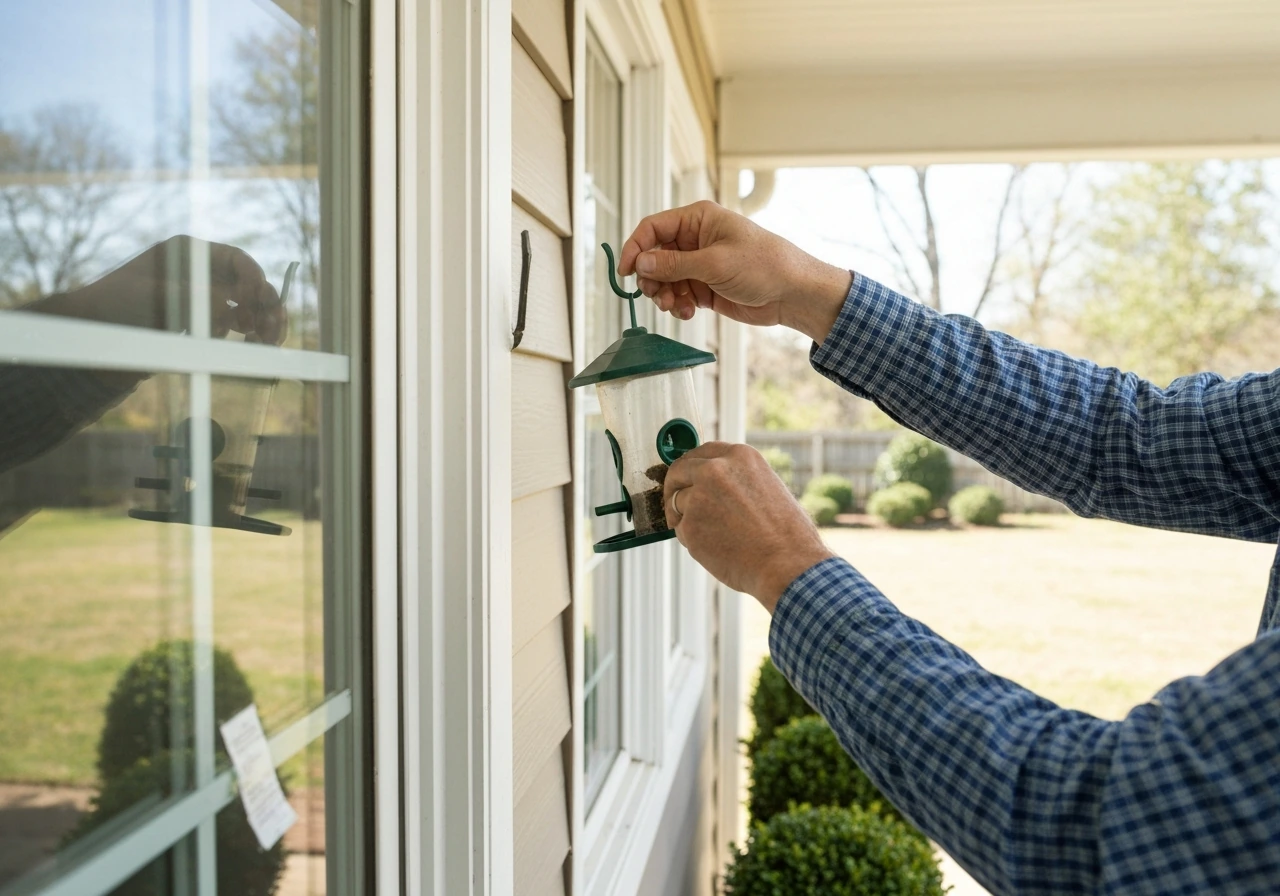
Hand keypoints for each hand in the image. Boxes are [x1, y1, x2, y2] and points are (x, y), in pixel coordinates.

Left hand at [43, 236, 286, 343]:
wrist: (93, 335)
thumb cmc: (117, 305)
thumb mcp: (161, 295)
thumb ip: (203, 295)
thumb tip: (242, 300)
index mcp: (190, 253)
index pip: (236, 260)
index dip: (254, 278)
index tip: (260, 299)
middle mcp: (200, 273)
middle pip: (247, 284)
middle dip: (264, 304)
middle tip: (275, 326)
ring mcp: (202, 298)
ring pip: (244, 306)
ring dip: (261, 321)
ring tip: (268, 340)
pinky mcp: (199, 323)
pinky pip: (233, 326)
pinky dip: (246, 335)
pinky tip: (250, 344)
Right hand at [617, 200, 850, 341]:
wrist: (793, 293)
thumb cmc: (764, 265)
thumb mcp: (714, 263)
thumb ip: (674, 264)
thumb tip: (641, 263)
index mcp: (698, 220)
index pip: (653, 228)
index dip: (635, 248)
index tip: (626, 272)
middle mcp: (696, 239)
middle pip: (655, 256)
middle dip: (652, 278)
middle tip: (657, 296)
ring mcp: (700, 264)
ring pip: (665, 279)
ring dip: (665, 295)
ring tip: (677, 307)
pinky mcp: (705, 286)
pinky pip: (679, 294)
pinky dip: (678, 305)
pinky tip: (689, 312)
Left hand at [663, 441, 834, 611]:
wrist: (787, 565)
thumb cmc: (786, 536)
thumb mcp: (767, 488)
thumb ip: (737, 480)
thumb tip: (711, 485)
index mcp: (739, 456)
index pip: (701, 452)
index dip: (689, 468)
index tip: (685, 479)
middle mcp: (715, 469)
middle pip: (678, 471)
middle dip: (673, 488)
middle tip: (675, 506)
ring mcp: (699, 496)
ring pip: (678, 504)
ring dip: (688, 520)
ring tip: (719, 538)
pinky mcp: (689, 524)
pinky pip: (681, 530)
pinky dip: (692, 542)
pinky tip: (718, 550)